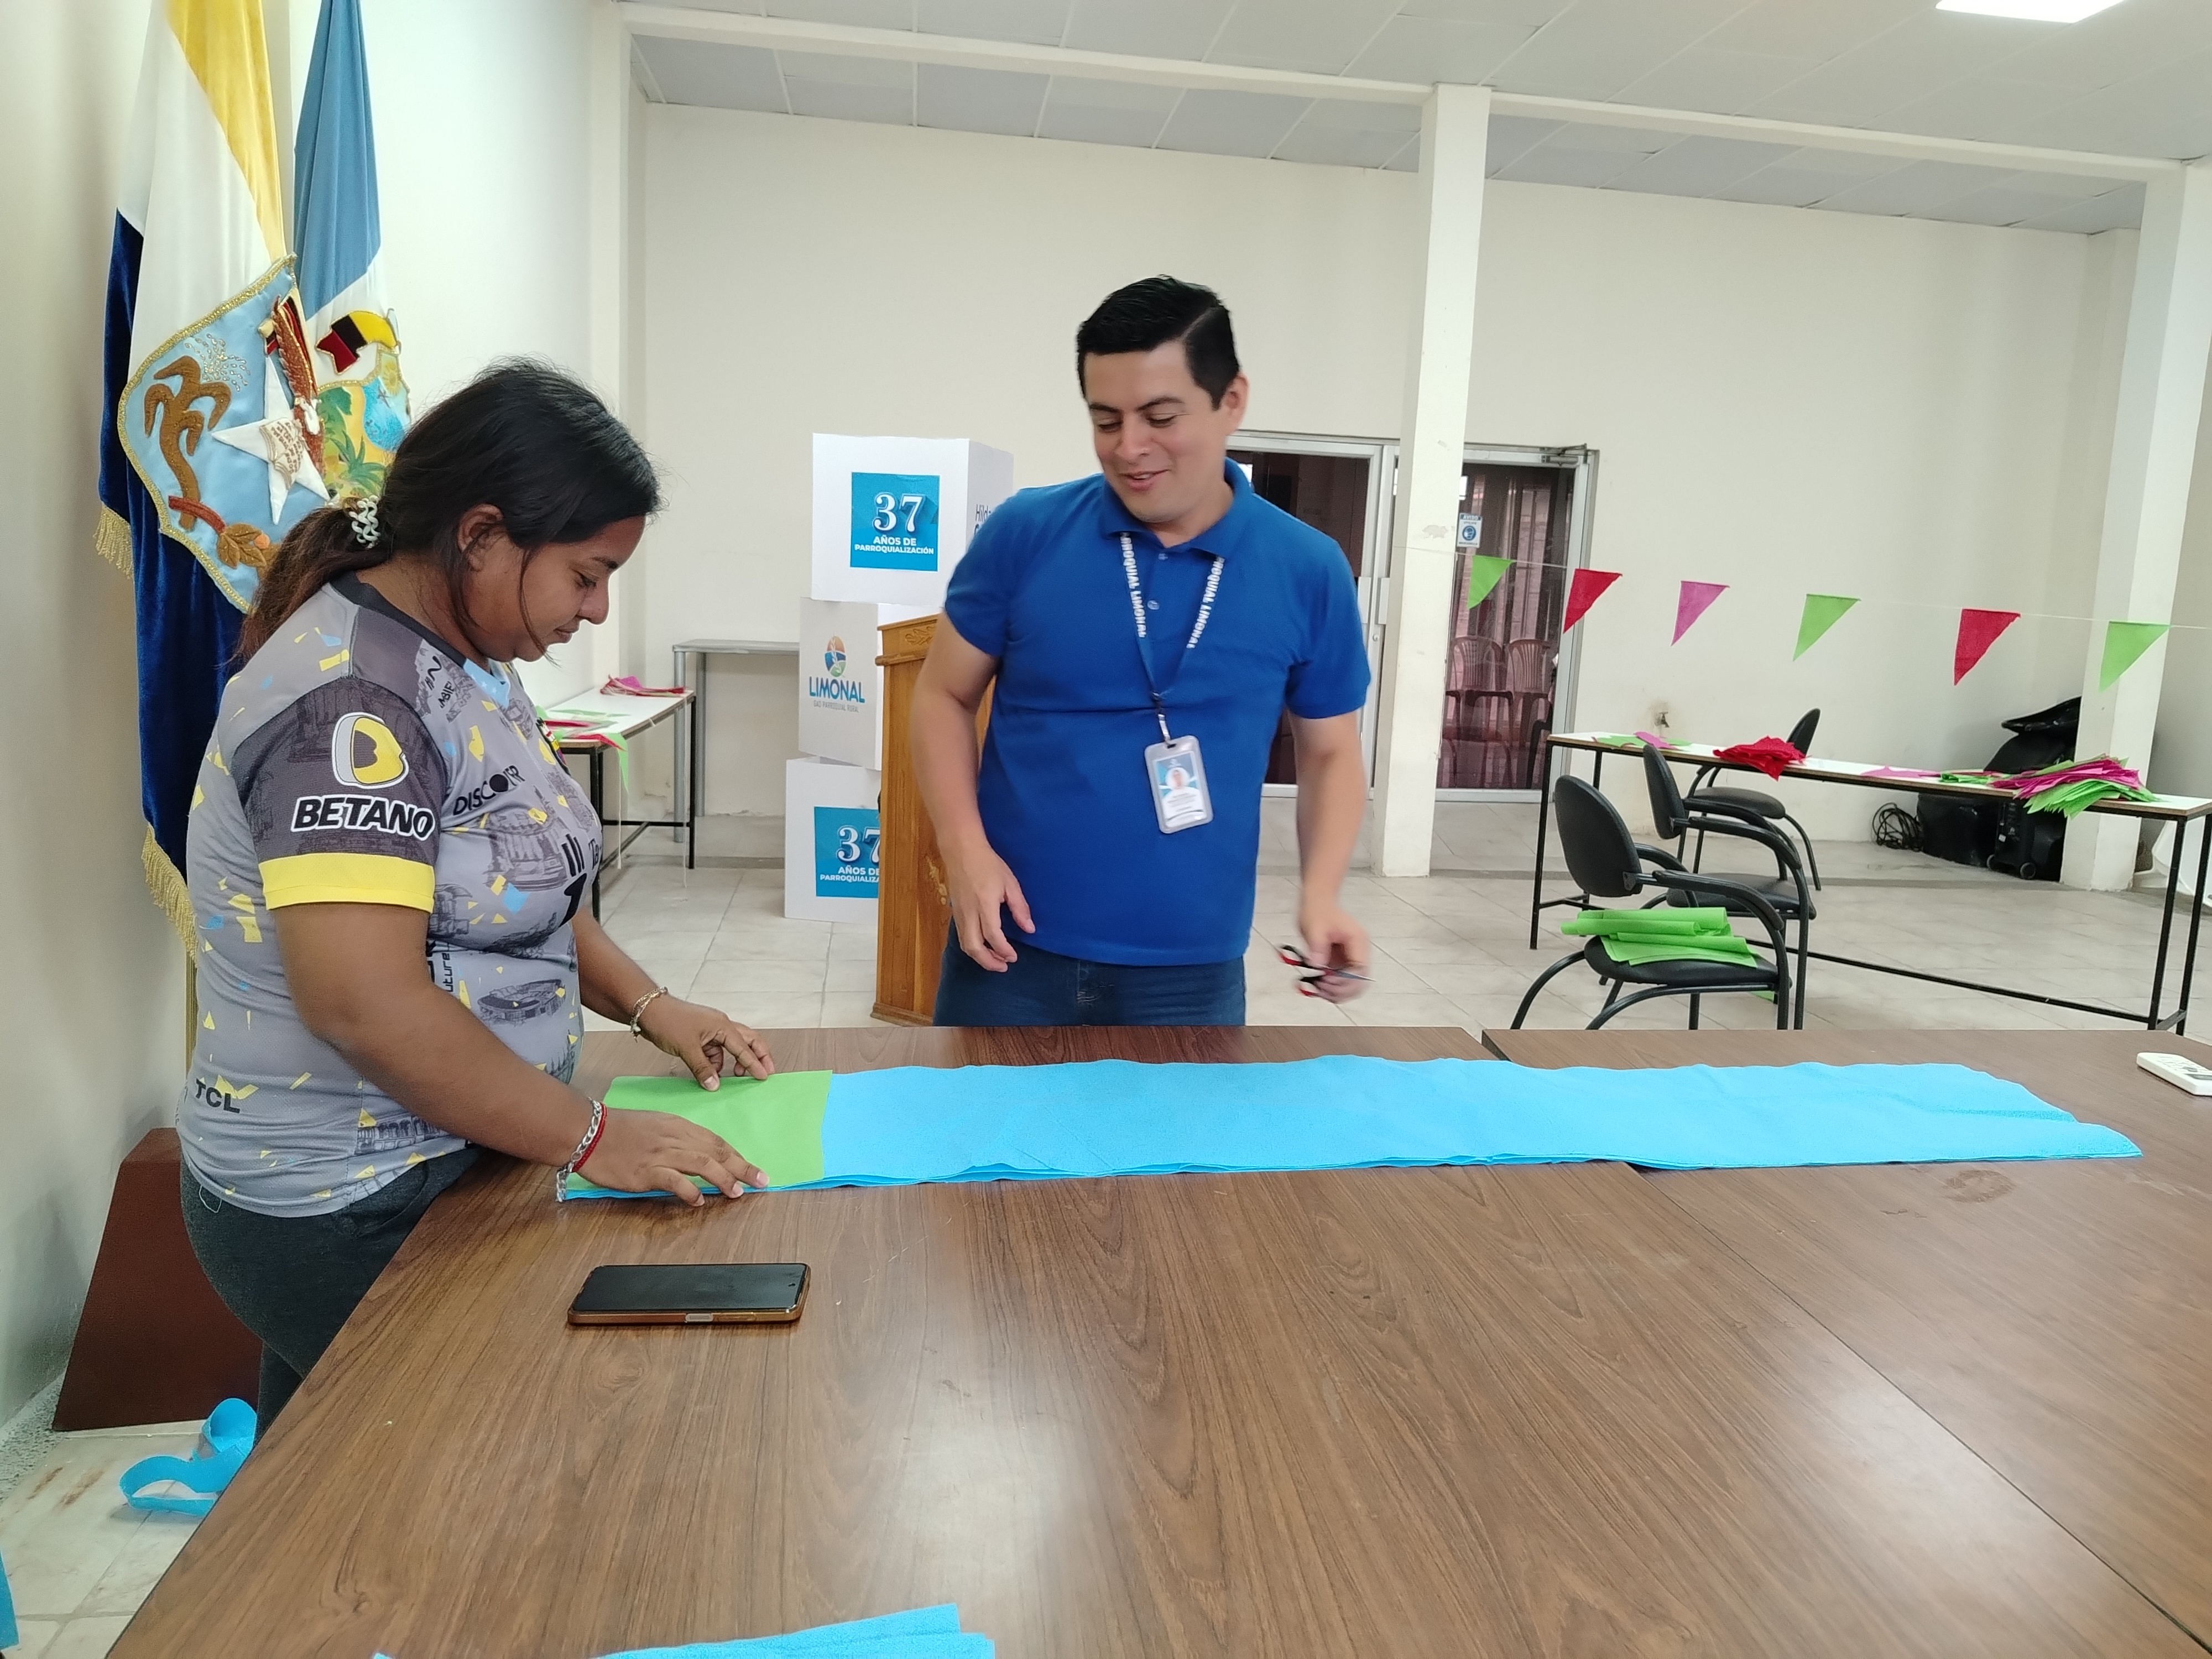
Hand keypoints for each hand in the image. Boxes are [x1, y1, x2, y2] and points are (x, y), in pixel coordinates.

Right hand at [577, 1107, 765, 1205]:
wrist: (589, 1130)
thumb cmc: (619, 1129)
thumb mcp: (655, 1125)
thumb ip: (677, 1139)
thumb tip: (698, 1156)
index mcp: (678, 1125)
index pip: (715, 1140)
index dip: (736, 1155)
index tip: (752, 1167)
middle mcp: (674, 1138)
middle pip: (716, 1151)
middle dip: (741, 1166)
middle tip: (761, 1180)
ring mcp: (661, 1154)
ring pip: (701, 1163)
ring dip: (723, 1178)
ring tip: (738, 1192)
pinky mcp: (646, 1171)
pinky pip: (674, 1180)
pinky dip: (689, 1191)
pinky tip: (699, 1200)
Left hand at [638, 996, 773, 1087]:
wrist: (648, 1010)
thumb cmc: (668, 1022)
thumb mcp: (687, 1049)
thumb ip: (703, 1069)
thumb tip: (714, 1086)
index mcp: (722, 1026)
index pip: (744, 1048)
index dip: (754, 1063)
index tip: (764, 1077)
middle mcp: (721, 1025)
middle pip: (748, 1040)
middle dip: (758, 1056)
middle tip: (766, 1071)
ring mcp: (711, 1029)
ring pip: (731, 1046)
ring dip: (733, 1061)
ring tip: (734, 1076)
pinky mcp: (701, 1035)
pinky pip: (715, 1049)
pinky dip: (716, 1061)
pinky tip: (710, 1071)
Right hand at [945, 840, 1033, 971]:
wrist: (961, 851)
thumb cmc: (988, 864)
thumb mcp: (1010, 883)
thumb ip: (1020, 908)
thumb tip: (1029, 929)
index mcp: (984, 904)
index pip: (992, 935)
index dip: (1003, 950)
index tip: (1014, 957)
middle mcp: (969, 912)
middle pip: (974, 947)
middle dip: (989, 962)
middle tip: (1004, 966)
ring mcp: (959, 914)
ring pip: (965, 945)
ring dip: (980, 958)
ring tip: (995, 961)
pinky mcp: (954, 913)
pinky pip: (961, 937)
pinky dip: (972, 948)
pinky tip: (984, 947)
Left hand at [1296, 896, 1369, 1003]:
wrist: (1317, 904)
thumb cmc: (1318, 912)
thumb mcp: (1315, 928)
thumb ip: (1317, 948)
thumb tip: (1317, 966)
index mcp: (1358, 941)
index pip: (1360, 969)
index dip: (1345, 981)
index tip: (1325, 981)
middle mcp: (1359, 952)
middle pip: (1360, 982)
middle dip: (1341, 990)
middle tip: (1320, 988)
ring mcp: (1352, 959)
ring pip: (1352, 986)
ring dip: (1336, 993)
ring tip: (1317, 990)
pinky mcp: (1343, 963)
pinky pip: (1342, 982)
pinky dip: (1331, 989)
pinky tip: (1317, 987)